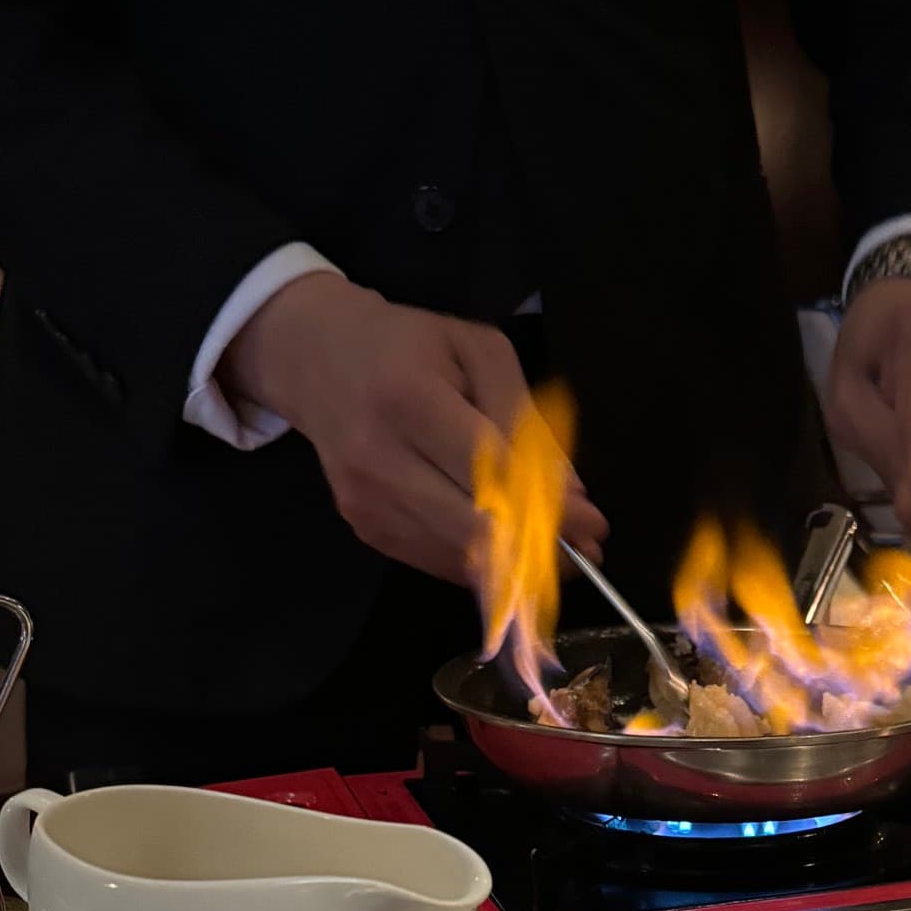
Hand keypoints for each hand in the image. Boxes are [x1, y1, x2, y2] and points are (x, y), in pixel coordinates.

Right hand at [223, 274, 605, 583]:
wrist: (316, 359)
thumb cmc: (407, 346)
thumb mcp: (477, 351)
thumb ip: (524, 417)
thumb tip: (569, 493)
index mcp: (409, 401)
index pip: (491, 472)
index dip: (548, 508)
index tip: (594, 526)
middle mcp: (379, 459)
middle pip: (474, 528)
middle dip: (541, 547)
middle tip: (587, 553)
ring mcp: (366, 501)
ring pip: (457, 555)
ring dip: (517, 564)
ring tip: (559, 553)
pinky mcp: (363, 527)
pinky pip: (434, 559)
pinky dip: (479, 562)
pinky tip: (509, 550)